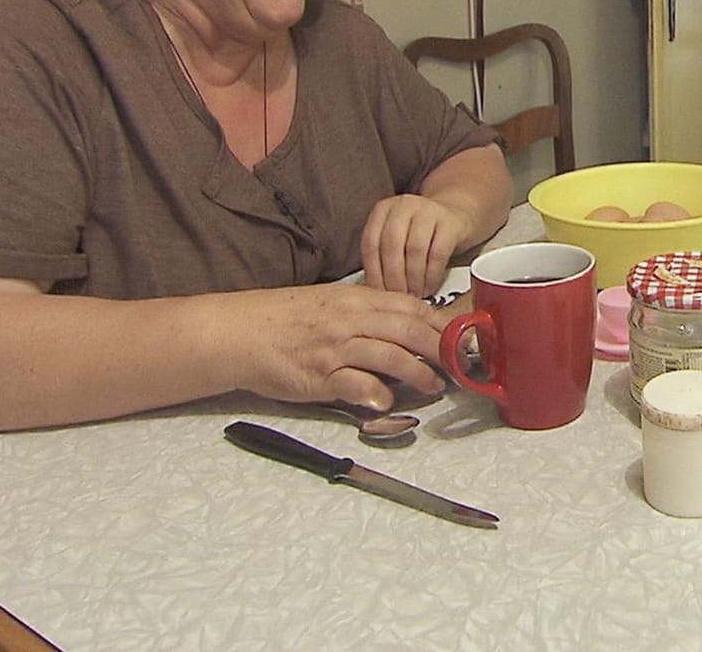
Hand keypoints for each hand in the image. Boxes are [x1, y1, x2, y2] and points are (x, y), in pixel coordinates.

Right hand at [226, 283, 454, 409]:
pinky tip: (387, 402)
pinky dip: (375, 393)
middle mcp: (350, 320)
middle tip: (459, 364)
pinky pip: (355, 384)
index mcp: (356, 300)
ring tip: (433, 388)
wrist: (240, 331)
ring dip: (418, 374)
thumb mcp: (330, 303)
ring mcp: (336, 347)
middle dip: (440, 348)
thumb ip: (365, 313)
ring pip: (390, 356)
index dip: (439, 323)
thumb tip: (402, 326)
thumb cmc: (286, 319)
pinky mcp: (319, 375)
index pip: (410, 307)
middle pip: (408, 330)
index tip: (460, 337)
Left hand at [360, 193, 467, 296]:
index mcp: (383, 210)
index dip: (373, 272)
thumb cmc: (422, 234)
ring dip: (413, 278)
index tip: (378, 292)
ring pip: (414, 249)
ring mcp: (428, 210)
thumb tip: (373, 290)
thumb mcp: (397, 238)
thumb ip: (383, 256)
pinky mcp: (450, 222)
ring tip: (414, 293)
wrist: (456, 216)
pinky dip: (431, 275)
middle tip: (398, 296)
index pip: (370, 242)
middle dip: (393, 277)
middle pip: (391, 245)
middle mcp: (403, 205)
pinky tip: (429, 286)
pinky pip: (438, 253)